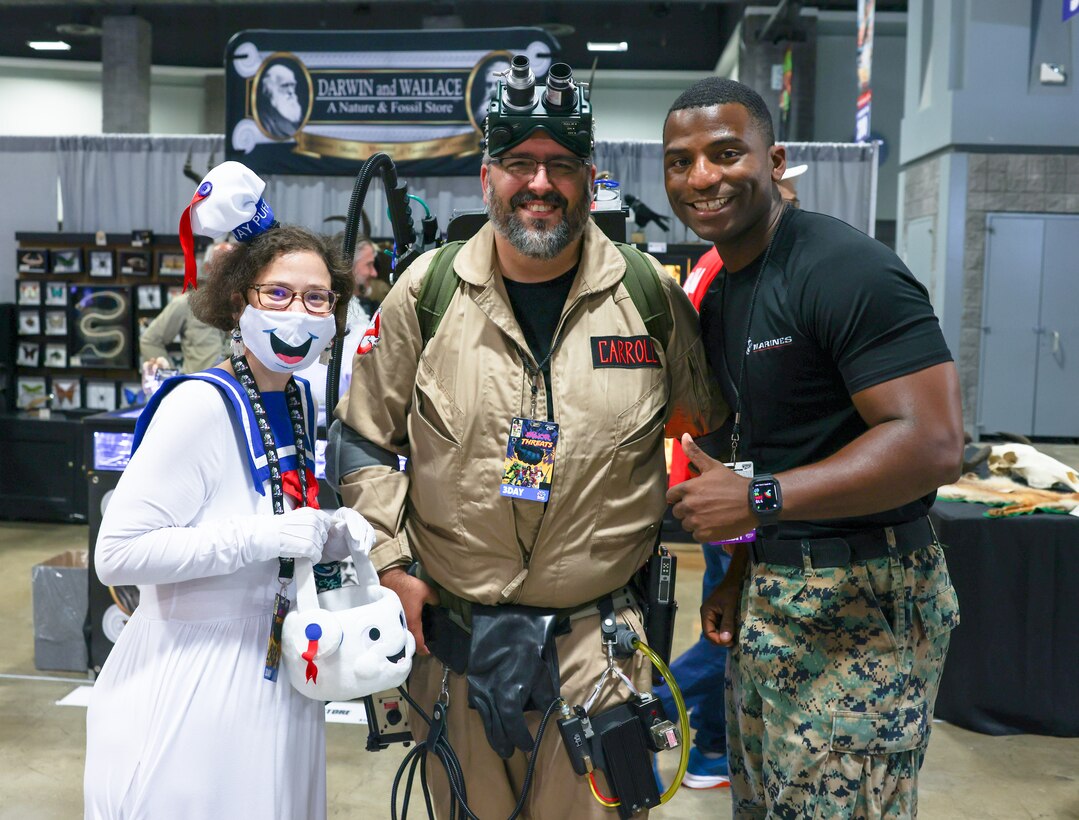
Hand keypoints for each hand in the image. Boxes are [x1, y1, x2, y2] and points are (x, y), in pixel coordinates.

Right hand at [273, 506, 330, 561]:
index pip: (326, 522)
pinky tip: (305, 557)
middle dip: (317, 541)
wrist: (266, 535)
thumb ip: (309, 521)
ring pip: (320, 547)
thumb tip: (318, 528)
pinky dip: (312, 559)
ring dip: (313, 551)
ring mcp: (313, 535)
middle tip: (305, 543)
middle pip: (324, 536)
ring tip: (302, 550)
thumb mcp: (296, 517)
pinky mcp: (310, 548)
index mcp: (312, 513)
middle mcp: (315, 522)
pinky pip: (317, 556)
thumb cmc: (277, 527)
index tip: (314, 534)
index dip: (321, 530)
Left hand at [322, 507, 375, 562]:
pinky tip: (365, 552)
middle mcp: (355, 516)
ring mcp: (363, 525)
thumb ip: (336, 530)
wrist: (332, 547)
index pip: (351, 517)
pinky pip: (371, 538)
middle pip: (362, 524)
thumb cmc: (329, 539)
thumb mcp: (330, 535)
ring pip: (368, 531)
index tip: (355, 539)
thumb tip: (343, 524)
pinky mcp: (367, 533)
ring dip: (366, 542)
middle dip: (361, 537)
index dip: (354, 527)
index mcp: (344, 512)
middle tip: (359, 548)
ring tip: (362, 552)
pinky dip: (369, 545)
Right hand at [380, 567, 438, 655]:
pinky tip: (411, 626)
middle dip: (416, 646)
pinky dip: (405, 631)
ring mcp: (396, 622)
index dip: (424, 650)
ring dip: (410, 639)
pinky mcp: (392, 617)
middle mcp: (403, 626)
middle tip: (424, 644)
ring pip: (404, 636)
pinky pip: (400, 629)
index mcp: (412, 622)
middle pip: (409, 642)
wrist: (391, 580)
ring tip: (418, 636)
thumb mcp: (427, 592)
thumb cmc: (409, 587)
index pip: (418, 643)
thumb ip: (435, 600)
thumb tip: (437, 605)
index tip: (429, 652)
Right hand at [466, 605, 559, 757]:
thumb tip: (549, 714)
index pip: (513, 727)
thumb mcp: (541, 676)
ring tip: (500, 745)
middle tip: (510, 752)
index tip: (528, 745)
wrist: (504, 629)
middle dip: (504, 742)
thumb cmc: (526, 651)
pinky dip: (486, 718)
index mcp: (508, 697)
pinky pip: (479, 708)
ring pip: (486, 721)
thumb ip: (545, 699)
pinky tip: (491, 722)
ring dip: (493, 735)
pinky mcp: (473, 685)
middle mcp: (491, 698)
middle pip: (497, 729)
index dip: (521, 738)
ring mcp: (479, 692)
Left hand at [666, 434, 757, 541]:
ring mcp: (696, 521)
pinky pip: (696, 535)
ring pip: (686, 524)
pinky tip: (713, 525)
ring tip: (709, 516)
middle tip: (703, 506)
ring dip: (694, 521)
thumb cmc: (732, 483)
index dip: (678, 497)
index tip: (687, 498)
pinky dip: (703, 532)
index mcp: (688, 488)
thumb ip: (695, 453)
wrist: (753, 501)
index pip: (670, 496)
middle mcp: (689, 505)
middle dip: (687, 510)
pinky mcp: (705, 534)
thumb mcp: (713, 466)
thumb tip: (684, 437)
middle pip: (677, 512)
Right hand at [701, 570, 742, 646]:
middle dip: (721, 639)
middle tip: (734, 642)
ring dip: (725, 635)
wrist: (735, 578)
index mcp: (706, 613)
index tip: (730, 642)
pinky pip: (721, 625)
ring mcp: (713, 614)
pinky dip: (727, 630)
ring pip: (716, 630)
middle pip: (711, 633)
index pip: (708, 633)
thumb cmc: (732, 591)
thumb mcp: (730, 608)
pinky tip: (735, 631)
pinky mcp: (719, 613)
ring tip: (736, 637)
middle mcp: (707, 614)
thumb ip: (727, 623)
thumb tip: (725, 641)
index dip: (717, 640)